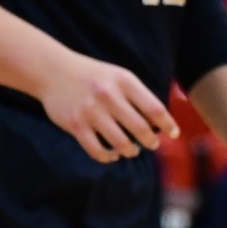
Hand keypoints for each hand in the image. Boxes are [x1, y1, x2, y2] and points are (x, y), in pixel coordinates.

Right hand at [36, 47, 175, 161]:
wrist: (52, 70)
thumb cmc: (92, 76)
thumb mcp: (117, 76)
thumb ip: (137, 95)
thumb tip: (159, 123)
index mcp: (123, 81)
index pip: (154, 108)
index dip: (168, 125)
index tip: (174, 134)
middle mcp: (108, 95)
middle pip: (141, 128)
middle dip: (150, 141)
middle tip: (151, 144)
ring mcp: (91, 111)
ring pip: (121, 143)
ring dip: (130, 150)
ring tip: (131, 150)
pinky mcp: (75, 125)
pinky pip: (97, 150)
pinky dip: (108, 157)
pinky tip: (112, 154)